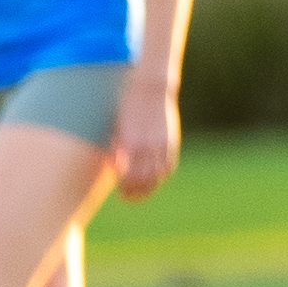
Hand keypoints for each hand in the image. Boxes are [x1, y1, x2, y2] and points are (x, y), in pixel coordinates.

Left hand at [113, 76, 182, 199]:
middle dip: (136, 192)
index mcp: (130, 143)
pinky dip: (163, 174)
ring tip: (142, 192)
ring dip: (150, 186)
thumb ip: (119, 148)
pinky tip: (156, 178)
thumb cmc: (128, 107)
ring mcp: (161, 143)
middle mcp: (147, 145)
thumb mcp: (118, 128)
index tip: (121, 193)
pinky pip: (169, 164)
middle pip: (144, 179)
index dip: (126, 188)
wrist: (150, 89)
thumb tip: (117, 167)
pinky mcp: (171, 140)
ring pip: (158, 174)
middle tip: (128, 197)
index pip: (129, 176)